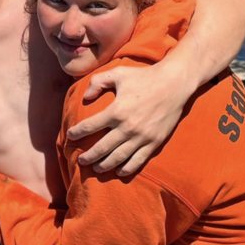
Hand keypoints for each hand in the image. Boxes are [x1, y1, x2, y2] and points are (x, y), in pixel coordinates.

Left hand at [67, 63, 190, 175]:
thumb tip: (85, 97)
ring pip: (118, 158)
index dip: (77, 133)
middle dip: (89, 156)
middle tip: (80, 160)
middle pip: (102, 148)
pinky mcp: (154, 142)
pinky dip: (126, 168)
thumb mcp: (118, 73)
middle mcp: (127, 127)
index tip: (70, 136)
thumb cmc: (144, 76)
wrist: (174, 84)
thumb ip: (98, 82)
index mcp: (116, 111)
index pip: (90, 126)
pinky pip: (138, 160)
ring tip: (96, 168)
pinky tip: (118, 171)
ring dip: (104, 165)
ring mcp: (141, 137)